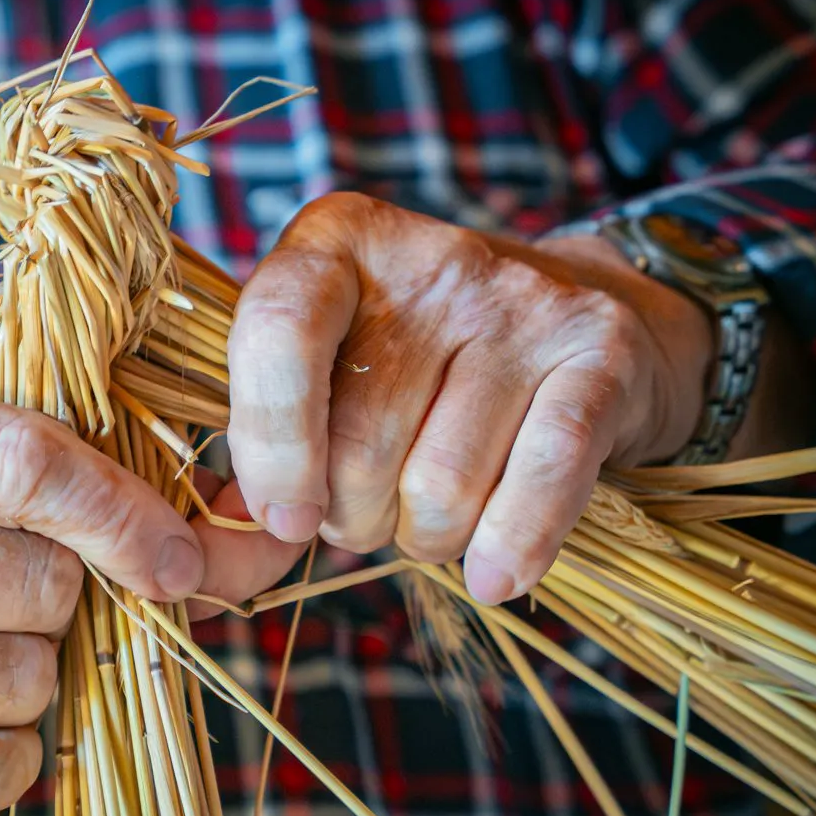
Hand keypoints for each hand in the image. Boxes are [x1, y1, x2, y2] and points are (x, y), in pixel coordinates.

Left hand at [226, 192, 713, 604]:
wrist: (587, 318)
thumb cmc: (421, 364)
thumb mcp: (332, 368)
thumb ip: (261, 444)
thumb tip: (213, 555)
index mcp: (336, 241)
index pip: (277, 331)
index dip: (270, 446)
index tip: (283, 519)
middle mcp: (433, 257)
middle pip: (359, 441)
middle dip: (353, 516)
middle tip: (370, 509)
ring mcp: (523, 299)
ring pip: (442, 482)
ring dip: (426, 537)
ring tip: (431, 516)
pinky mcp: (603, 349)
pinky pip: (543, 478)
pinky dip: (509, 546)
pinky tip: (494, 574)